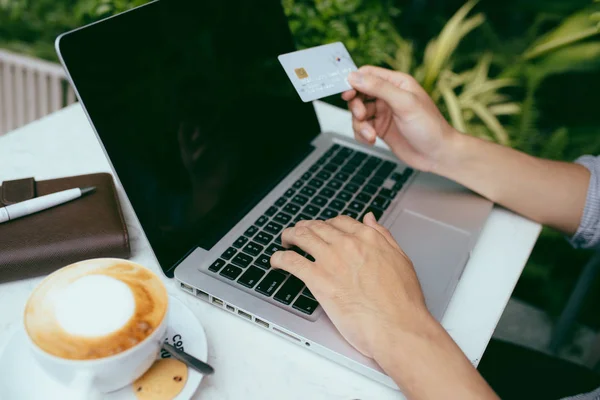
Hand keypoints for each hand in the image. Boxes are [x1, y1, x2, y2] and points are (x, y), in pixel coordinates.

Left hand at [270, 213, 430, 359]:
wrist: (397, 326)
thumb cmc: (402, 301)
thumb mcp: (401, 259)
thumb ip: (383, 236)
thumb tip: (370, 219)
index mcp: (367, 238)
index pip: (339, 222)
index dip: (327, 224)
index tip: (322, 229)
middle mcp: (346, 244)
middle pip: (317, 227)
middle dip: (304, 228)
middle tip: (298, 233)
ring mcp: (330, 260)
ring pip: (301, 237)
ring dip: (289, 237)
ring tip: (285, 241)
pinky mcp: (317, 279)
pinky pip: (290, 261)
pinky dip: (279, 258)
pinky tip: (276, 261)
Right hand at [342, 66, 456, 172]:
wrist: (438, 155)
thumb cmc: (430, 127)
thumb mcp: (404, 103)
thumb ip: (379, 88)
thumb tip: (355, 77)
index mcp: (397, 83)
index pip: (368, 74)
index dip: (354, 82)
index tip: (347, 94)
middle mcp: (389, 96)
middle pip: (359, 94)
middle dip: (356, 106)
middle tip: (362, 116)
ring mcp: (384, 113)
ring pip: (358, 113)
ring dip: (360, 124)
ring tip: (370, 135)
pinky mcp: (380, 129)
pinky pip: (361, 128)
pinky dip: (362, 134)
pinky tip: (371, 140)